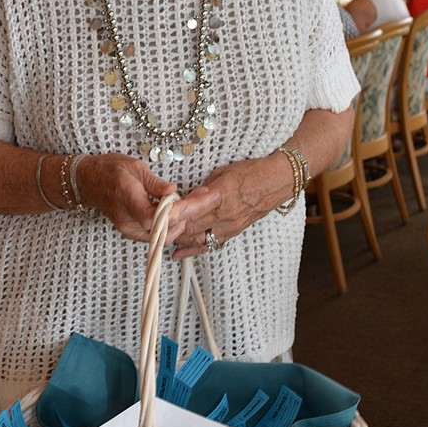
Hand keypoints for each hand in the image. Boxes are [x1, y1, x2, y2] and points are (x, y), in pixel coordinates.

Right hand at [77, 153, 177, 242]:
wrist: (88, 181)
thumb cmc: (109, 170)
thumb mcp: (134, 167)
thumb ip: (155, 182)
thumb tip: (173, 190)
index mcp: (126, 198)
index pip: (151, 218)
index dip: (171, 214)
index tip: (182, 203)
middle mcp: (126, 219)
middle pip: (159, 231)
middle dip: (178, 219)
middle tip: (185, 202)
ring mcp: (127, 229)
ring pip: (158, 238)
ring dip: (173, 225)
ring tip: (176, 206)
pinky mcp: (129, 232)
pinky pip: (152, 236)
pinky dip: (164, 227)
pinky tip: (168, 213)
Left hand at [167, 157, 295, 258]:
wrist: (276, 183)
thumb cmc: (250, 172)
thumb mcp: (223, 172)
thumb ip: (203, 188)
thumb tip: (186, 197)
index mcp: (222, 195)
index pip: (194, 207)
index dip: (176, 212)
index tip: (160, 215)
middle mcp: (225, 215)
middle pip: (192, 225)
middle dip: (171, 228)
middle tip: (151, 228)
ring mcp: (229, 227)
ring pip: (197, 238)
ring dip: (178, 239)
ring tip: (160, 239)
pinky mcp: (232, 233)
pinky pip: (210, 245)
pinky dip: (192, 250)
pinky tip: (177, 254)